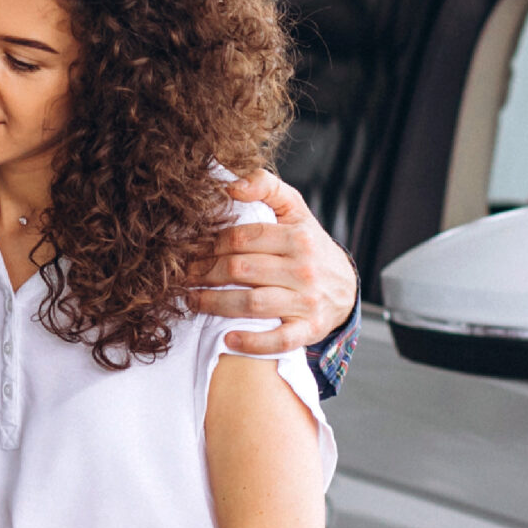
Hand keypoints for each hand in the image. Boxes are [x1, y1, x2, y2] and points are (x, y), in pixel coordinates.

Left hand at [190, 168, 357, 354]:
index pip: (242, 238)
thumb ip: (266, 187)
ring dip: (215, 304)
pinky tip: (228, 340)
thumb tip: (231, 184)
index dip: (210, 244)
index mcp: (297, 237)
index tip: (189, 251)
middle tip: (182, 276)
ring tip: (192, 301)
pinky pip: (278, 340)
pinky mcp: (309, 330)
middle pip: (241, 270)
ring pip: (252, 304)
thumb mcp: (295, 210)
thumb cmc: (308, 245)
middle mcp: (304, 268)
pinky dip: (253, 343)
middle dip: (204, 273)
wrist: (344, 286)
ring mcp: (307, 301)